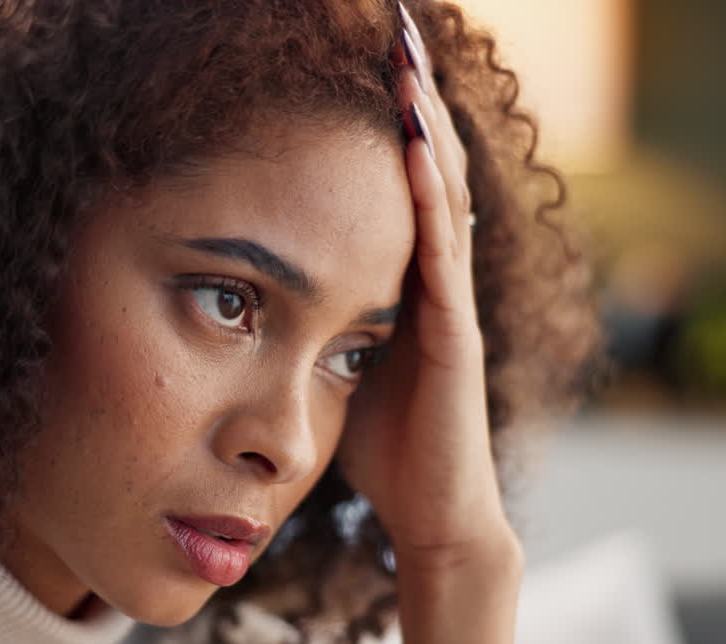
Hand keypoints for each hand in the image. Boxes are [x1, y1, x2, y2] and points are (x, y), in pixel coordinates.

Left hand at [335, 2, 520, 574]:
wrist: (429, 514)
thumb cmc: (385, 449)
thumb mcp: (342, 366)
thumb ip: (325, 322)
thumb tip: (271, 294)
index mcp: (407, 282)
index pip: (403, 183)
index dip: (391, 123)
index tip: (368, 62)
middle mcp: (437, 280)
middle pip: (430, 169)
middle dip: (413, 100)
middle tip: (396, 31)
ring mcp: (451, 302)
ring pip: (443, 194)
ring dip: (425, 126)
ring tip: (407, 61)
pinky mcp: (454, 332)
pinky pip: (443, 251)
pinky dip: (431, 194)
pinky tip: (417, 145)